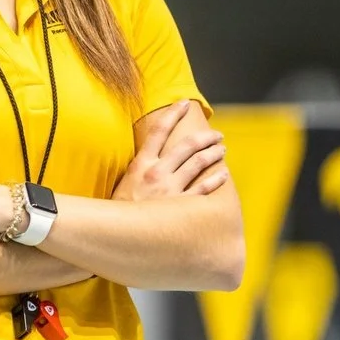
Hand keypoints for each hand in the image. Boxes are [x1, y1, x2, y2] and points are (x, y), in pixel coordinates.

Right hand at [113, 100, 227, 201]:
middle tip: (216, 134)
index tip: (184, 104)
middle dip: (205, 137)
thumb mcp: (123, 182)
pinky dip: (215, 180)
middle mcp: (157, 172)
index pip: (158, 130)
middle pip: (186, 146)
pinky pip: (203, 190)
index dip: (173, 114)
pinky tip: (224, 174)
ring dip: (213, 154)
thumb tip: (149, 158)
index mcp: (141, 163)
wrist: (115, 235)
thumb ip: (138, 169)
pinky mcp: (179, 207)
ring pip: (198, 164)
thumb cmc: (118, 209)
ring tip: (221, 149)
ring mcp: (170, 189)